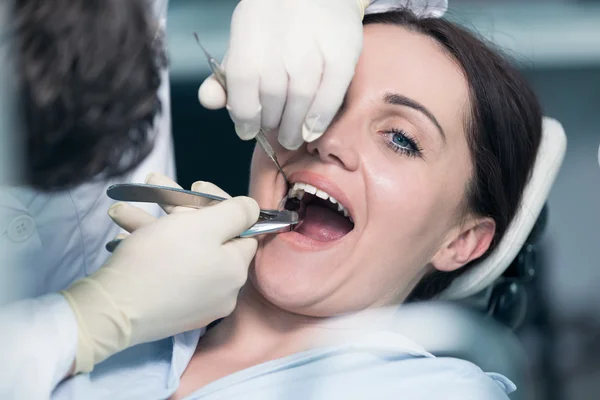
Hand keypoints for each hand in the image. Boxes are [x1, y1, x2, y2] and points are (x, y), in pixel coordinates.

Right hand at [61, 174, 259, 372]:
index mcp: (236, 270)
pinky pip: (168, 271)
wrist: (110, 310)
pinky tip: (122, 236)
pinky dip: (150, 249)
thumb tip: (254, 209)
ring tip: (121, 212)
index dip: (220, 205)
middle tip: (154, 187)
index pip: (242, 230)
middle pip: (208, 238)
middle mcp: (223, 291)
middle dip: (178, 208)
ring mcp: (197, 304)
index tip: (195, 188)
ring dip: (154, 225)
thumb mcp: (204, 225)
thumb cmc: (161, 259)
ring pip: (181, 251)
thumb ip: (237, 213)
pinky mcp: (171, 311)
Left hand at [198, 0, 369, 149]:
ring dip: (293, 127)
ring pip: (300, 98)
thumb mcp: (243, 44)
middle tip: (274, 130)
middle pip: (272, 96)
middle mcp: (281, 38)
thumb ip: (224, 76)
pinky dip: (318, 119)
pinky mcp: (342, 53)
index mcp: (250, 34)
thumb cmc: (273, 27)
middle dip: (270, 122)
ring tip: (291, 137)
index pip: (241, 82)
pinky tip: (310, 130)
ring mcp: (314, 45)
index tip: (247, 130)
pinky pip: (329, 96)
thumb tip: (208, 101)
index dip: (243, 114)